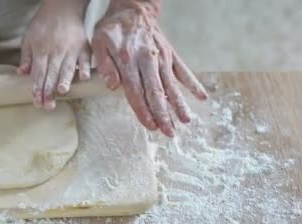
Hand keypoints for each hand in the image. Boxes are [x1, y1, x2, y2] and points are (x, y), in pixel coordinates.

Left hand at [18, 0, 90, 109]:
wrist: (62, 8)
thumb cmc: (43, 24)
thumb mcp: (29, 38)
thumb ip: (26, 57)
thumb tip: (21, 73)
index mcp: (41, 50)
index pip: (39, 73)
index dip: (37, 88)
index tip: (36, 101)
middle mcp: (56, 51)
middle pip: (52, 74)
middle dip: (49, 91)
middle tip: (48, 106)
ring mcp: (71, 49)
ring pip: (68, 68)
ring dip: (65, 81)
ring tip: (62, 93)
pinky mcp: (84, 47)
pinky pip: (85, 59)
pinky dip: (84, 68)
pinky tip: (83, 78)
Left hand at [92, 0, 207, 137]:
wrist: (134, 8)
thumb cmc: (113, 29)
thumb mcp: (99, 43)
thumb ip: (105, 65)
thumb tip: (114, 87)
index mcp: (129, 61)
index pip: (136, 91)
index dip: (143, 110)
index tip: (150, 125)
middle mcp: (148, 61)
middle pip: (156, 92)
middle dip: (163, 114)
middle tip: (169, 133)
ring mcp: (162, 58)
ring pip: (172, 84)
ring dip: (179, 104)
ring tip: (185, 121)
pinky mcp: (171, 55)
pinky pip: (184, 71)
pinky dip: (193, 83)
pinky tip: (202, 97)